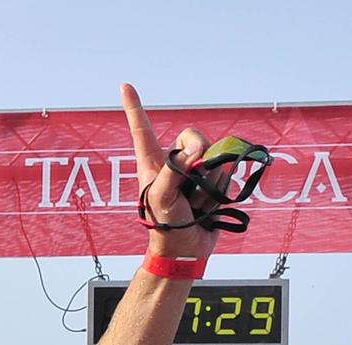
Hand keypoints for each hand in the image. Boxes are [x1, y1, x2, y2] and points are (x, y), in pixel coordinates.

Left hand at [121, 85, 221, 261]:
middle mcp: (174, 163)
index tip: (124, 86)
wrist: (185, 251)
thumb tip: (197, 151)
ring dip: (209, 183)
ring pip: (214, 158)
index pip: (143, 129)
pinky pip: (226, 173)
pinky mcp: (212, 183)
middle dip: (199, 160)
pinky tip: (208, 206)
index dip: (134, 107)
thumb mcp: (161, 197)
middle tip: (191, 188)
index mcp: (153, 162)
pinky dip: (220, 190)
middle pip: (193, 138)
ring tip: (196, 204)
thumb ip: (175, 171)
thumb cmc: (165, 227)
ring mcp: (194, 172)